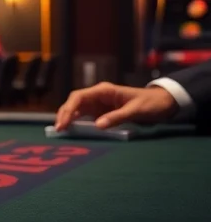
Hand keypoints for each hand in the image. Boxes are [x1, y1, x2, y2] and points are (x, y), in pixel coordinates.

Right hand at [54, 82, 178, 130]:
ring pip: (76, 109)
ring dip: (68, 118)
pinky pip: (84, 116)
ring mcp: (98, 103)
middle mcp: (98, 95)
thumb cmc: (150, 104)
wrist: (163, 102)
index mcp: (104, 90)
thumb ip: (116, 117)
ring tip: (61, 130)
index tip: (63, 123)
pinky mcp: (101, 111)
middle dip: (64, 114)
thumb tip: (97, 126)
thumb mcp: (136, 111)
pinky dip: (76, 122)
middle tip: (59, 129)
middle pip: (74, 102)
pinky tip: (71, 130)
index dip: (68, 109)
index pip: (79, 97)